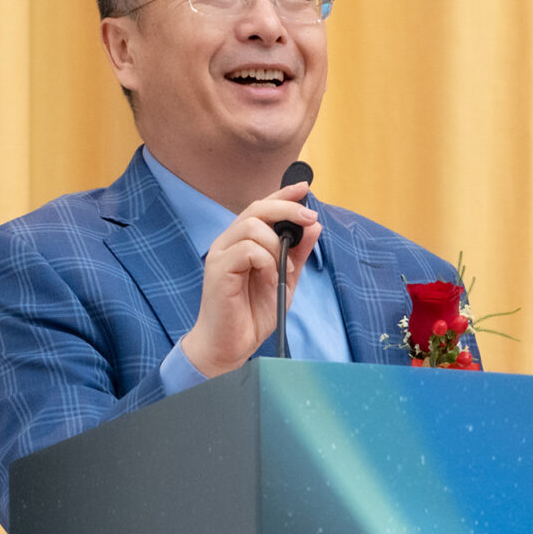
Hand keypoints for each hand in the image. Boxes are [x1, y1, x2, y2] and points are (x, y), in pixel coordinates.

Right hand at [178, 180, 319, 375]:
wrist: (231, 346)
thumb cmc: (252, 314)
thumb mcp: (285, 281)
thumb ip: (298, 254)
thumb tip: (314, 225)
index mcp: (243, 242)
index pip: (262, 208)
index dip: (283, 194)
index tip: (305, 187)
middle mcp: (229, 242)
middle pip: (256, 208)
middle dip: (287, 208)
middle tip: (310, 219)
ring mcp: (221, 254)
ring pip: (252, 226)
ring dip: (277, 246)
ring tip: (284, 271)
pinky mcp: (217, 269)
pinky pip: (247, 250)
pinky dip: (267, 262)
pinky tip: (271, 279)